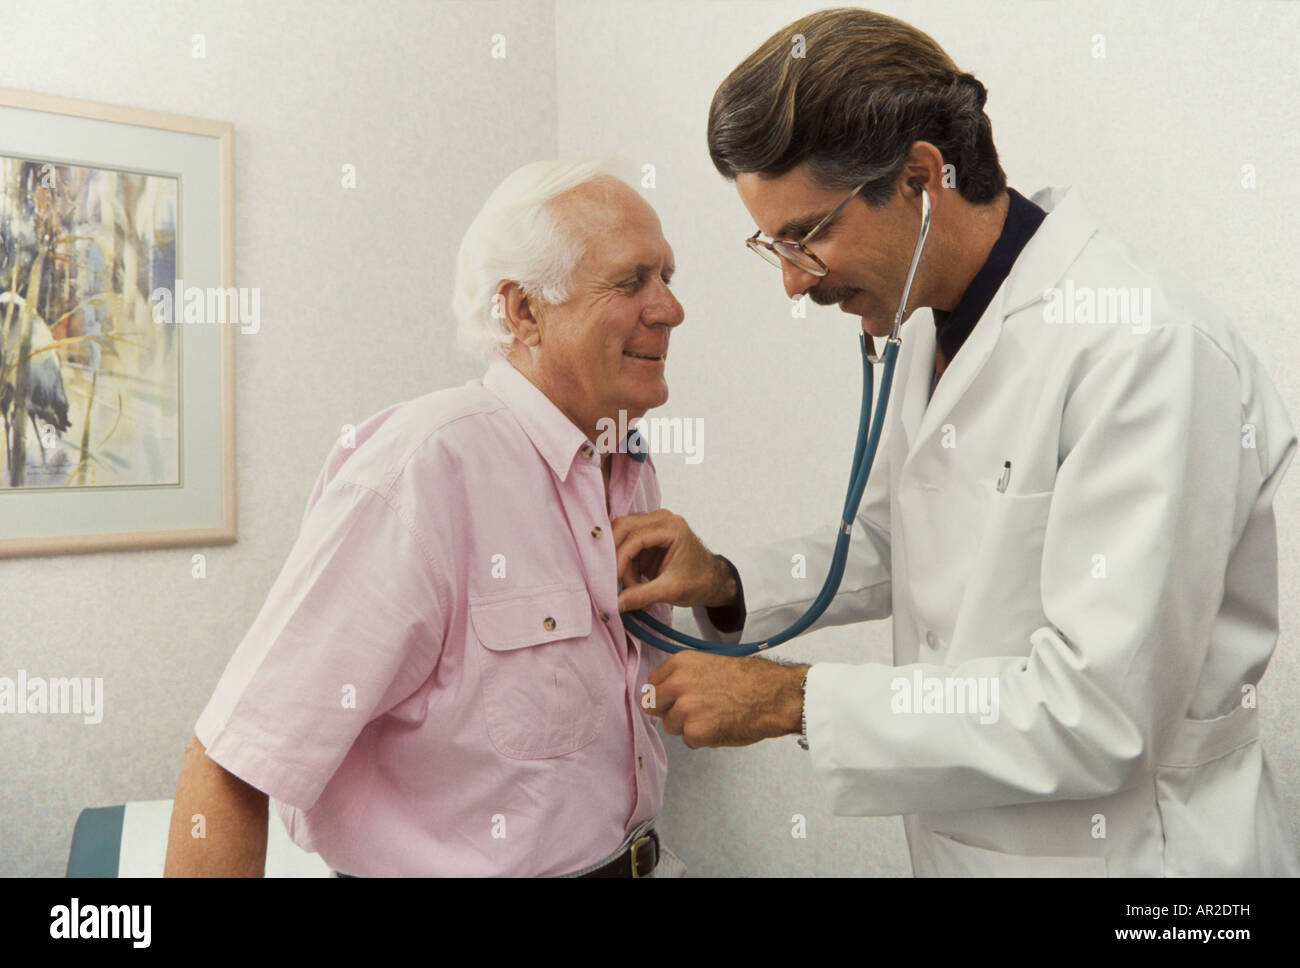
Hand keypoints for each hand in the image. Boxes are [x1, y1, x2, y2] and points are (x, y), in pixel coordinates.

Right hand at [612, 509, 736, 612]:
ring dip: (622, 565)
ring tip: (632, 590)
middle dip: (614, 555)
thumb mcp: (671, 590)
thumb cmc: (700, 581)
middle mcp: (661, 520)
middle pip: (623, 528)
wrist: (713, 582)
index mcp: (671, 527)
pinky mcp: (648, 538)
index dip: (620, 558)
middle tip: (608, 578)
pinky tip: (635, 586)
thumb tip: (615, 603)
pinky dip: (626, 568)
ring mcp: (653, 526)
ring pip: (622, 539)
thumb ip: (641, 595)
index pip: (635, 537)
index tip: (611, 579)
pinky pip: (627, 549)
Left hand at [644, 651, 808, 747]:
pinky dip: (703, 739)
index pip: (651, 683)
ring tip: (714, 717)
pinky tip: (721, 727)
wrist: (774, 696)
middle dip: (669, 711)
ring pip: (671, 726)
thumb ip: (684, 676)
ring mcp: (685, 708)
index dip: (662, 694)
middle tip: (694, 712)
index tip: (672, 699)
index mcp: (680, 663)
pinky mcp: (695, 731)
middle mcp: (677, 684)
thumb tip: (667, 692)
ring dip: (688, 727)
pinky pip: (689, 741)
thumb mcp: (710, 664)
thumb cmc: (750, 680)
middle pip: (653, 706)